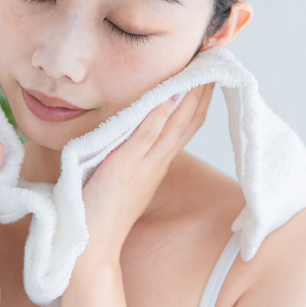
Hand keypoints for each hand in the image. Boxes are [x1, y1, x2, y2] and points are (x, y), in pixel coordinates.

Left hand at [79, 84, 214, 262]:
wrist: (91, 247)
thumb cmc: (102, 211)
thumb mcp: (125, 176)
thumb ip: (133, 154)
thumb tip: (135, 131)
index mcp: (157, 163)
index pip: (185, 124)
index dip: (198, 97)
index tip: (207, 71)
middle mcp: (156, 162)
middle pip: (188, 120)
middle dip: (202, 88)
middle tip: (214, 59)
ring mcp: (142, 165)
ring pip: (173, 125)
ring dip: (187, 95)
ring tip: (200, 67)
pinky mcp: (123, 169)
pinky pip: (144, 137)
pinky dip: (157, 115)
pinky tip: (168, 94)